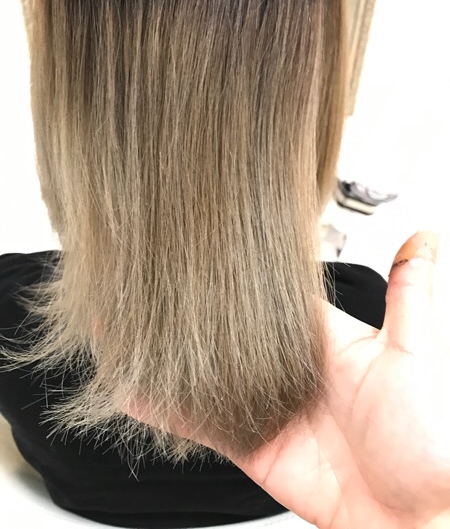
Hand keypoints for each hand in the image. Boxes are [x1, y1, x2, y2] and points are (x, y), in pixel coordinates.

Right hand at [133, 232, 449, 528]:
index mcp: (319, 338)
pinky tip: (134, 388)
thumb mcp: (412, 356)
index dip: (234, 274)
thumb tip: (421, 238)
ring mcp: (262, 405)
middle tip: (147, 286)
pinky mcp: (248, 443)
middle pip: (226, 334)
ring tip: (129, 330)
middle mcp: (285, 367)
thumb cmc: (425, 438)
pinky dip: (165, 408)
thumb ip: (407, 296)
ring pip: (204, 375)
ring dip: (168, 359)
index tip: (200, 248)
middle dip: (189, 315)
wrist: (411, 518)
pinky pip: (199, 423)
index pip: (268, 295)